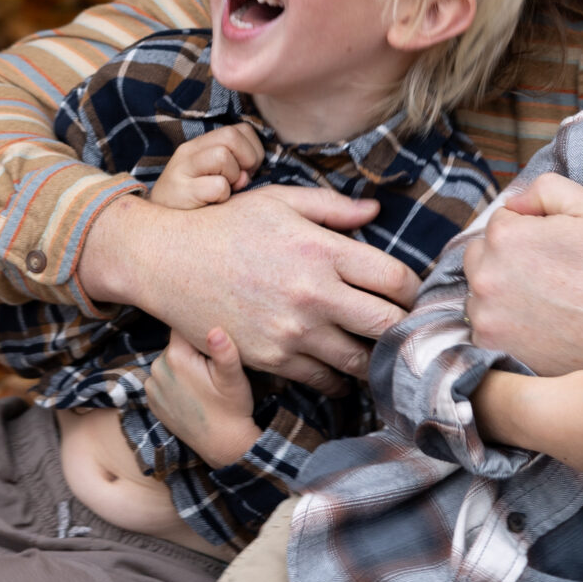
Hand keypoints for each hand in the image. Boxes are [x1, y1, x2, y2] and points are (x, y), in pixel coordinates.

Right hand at [78, 186, 419, 393]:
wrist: (167, 262)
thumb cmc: (226, 225)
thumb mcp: (280, 201)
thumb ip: (332, 207)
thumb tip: (376, 211)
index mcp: (321, 249)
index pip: (396, 279)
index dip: (415, 290)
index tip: (412, 295)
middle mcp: (313, 293)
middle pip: (388, 324)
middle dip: (405, 327)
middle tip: (407, 327)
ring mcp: (293, 331)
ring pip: (360, 360)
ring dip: (376, 357)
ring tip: (380, 351)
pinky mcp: (272, 359)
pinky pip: (324, 380)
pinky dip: (339, 378)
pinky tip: (341, 366)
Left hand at [146, 327, 263, 469]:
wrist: (222, 445)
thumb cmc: (232, 408)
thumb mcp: (234, 378)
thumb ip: (225, 351)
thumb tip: (215, 330)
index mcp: (176, 357)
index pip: (181, 327)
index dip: (196, 328)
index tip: (210, 337)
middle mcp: (157, 368)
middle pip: (175, 345)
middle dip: (192, 350)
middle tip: (211, 365)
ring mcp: (151, 386)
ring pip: (168, 361)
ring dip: (182, 365)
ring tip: (203, 381)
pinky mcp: (151, 400)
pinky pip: (163, 379)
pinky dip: (174, 381)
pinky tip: (192, 393)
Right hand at [149, 124, 261, 210]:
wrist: (159, 224)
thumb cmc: (196, 201)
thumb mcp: (216, 176)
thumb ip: (237, 167)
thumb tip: (249, 173)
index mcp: (202, 144)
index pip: (241, 129)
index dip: (253, 149)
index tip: (248, 170)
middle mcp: (190, 150)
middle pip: (231, 136)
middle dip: (247, 159)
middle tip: (239, 181)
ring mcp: (183, 168)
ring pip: (223, 156)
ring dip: (232, 177)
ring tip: (223, 191)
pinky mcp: (181, 191)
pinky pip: (217, 186)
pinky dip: (223, 196)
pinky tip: (212, 203)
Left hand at [461, 174, 582, 382]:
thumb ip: (545, 188)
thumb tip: (514, 203)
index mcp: (505, 236)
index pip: (501, 219)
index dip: (531, 228)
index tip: (557, 247)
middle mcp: (486, 276)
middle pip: (482, 253)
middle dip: (508, 257)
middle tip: (550, 272)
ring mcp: (486, 315)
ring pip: (480, 289)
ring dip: (501, 289)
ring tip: (545, 298)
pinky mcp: (493, 346)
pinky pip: (484, 323)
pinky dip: (502, 322)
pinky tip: (536, 321)